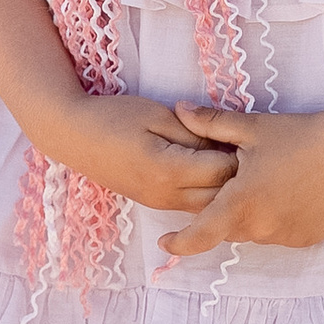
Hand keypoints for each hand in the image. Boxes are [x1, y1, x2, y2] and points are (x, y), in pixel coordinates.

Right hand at [47, 92, 238, 216]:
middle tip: (249, 150)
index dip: (240, 153)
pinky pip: (193, 206)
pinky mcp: (155, 203)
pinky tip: (214, 174)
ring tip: (234, 162)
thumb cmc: (114, 117)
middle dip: (239, 177)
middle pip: (221, 197)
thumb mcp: (158, 115)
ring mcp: (160, 203)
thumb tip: (225, 143)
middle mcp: (166, 195)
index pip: (222, 170)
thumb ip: (194, 131)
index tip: (248, 135)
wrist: (74, 136)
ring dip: (225, 190)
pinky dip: (209, 195)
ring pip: (208, 208)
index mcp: (168, 170)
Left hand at [156, 102, 323, 255]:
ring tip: (268, 181)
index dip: (179, 242)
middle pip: (227, 228)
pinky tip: (288, 193)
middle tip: (236, 181)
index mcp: (240, 203)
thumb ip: (209, 123)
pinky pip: (279, 233)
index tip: (165, 242)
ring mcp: (285, 236)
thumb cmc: (299, 136)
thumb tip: (177, 109)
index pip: (200, 235)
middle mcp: (261, 227)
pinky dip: (275, 219)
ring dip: (251, 215)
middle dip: (223, 210)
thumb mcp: (251, 128)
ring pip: (254, 231)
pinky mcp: (306, 238)